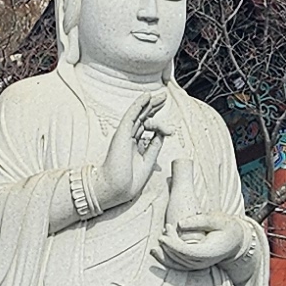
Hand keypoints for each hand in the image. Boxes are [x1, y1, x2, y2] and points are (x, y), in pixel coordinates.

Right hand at [93, 92, 164, 213]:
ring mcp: (124, 134)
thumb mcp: (148, 161)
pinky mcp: (122, 133)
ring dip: (148, 103)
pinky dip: (139, 105)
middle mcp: (128, 137)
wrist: (117, 189)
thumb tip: (164, 132)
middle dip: (153, 107)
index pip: (146, 127)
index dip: (157, 120)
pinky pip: (131, 116)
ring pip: (138, 114)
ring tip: (159, 95)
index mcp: (134, 144)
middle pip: (143, 117)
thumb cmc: (129, 180)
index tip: (168, 120)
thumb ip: (155, 145)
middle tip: (164, 97)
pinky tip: (146, 97)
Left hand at [155, 150, 259, 274]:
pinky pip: (177, 266)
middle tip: (165, 228)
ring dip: (165, 252)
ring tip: (160, 236)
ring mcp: (198, 266)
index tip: (162, 236)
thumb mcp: (217, 219)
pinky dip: (165, 260)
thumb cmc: (226, 226)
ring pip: (177, 264)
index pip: (187, 252)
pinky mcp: (194, 265)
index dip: (172, 245)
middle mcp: (203, 262)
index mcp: (209, 252)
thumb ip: (199, 220)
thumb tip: (179, 223)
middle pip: (180, 257)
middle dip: (168, 245)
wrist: (236, 240)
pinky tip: (156, 251)